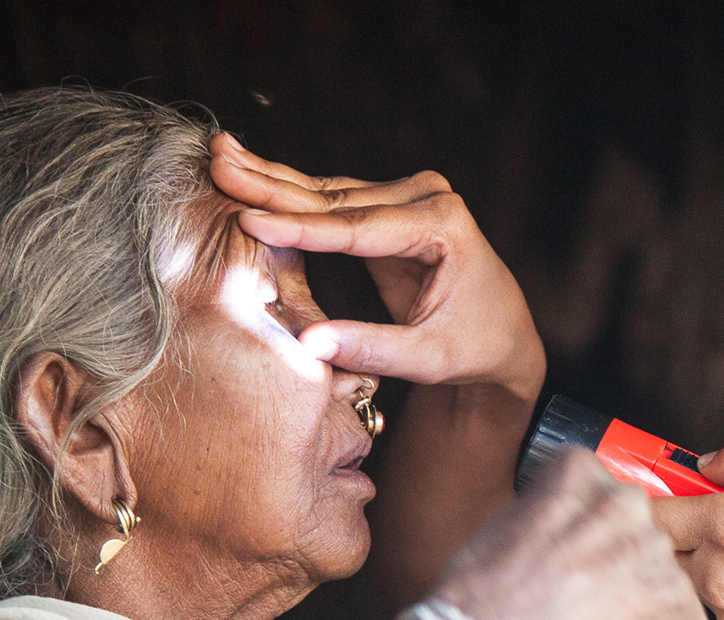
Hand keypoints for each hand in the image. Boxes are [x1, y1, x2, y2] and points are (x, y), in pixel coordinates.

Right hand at [209, 134, 545, 401]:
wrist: (505, 336)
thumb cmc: (475, 349)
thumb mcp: (428, 358)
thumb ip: (372, 349)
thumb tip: (310, 346)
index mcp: (444, 225)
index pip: (358, 228)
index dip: (300, 227)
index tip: (249, 221)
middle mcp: (427, 198)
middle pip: (336, 197)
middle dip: (273, 185)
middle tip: (219, 164)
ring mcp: (408, 196)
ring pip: (328, 191)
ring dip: (272, 179)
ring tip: (221, 157)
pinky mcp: (389, 207)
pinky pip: (331, 202)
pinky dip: (289, 194)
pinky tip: (249, 175)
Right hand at [429, 448, 711, 619]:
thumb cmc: (480, 601)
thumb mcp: (505, 525)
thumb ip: (553, 515)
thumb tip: (570, 532)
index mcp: (581, 473)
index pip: (602, 493)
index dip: (586, 535)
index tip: (572, 557)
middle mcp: (627, 504)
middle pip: (636, 533)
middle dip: (618, 567)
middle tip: (582, 599)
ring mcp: (656, 554)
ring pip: (661, 578)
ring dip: (638, 604)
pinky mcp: (680, 607)